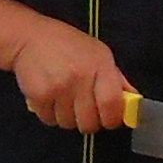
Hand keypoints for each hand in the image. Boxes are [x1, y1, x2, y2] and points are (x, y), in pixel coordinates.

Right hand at [9, 19, 133, 133]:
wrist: (29, 37)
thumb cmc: (67, 44)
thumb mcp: (98, 53)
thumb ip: (116, 79)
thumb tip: (134, 102)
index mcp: (100, 66)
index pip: (113, 104)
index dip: (113, 119)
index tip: (110, 119)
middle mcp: (80, 77)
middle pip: (90, 122)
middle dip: (89, 121)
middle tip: (85, 110)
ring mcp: (59, 88)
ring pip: (69, 124)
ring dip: (68, 118)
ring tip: (65, 100)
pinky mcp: (39, 96)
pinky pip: (50, 120)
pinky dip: (51, 114)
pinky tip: (51, 98)